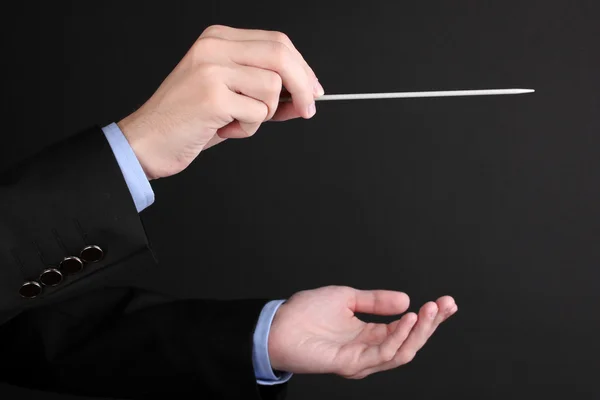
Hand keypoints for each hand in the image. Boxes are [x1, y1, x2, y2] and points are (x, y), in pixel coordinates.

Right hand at [117, 25, 323, 179]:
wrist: (148, 142)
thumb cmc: (187, 121)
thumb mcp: (228, 95)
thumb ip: (263, 89)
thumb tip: (304, 95)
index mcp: (218, 40)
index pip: (277, 43)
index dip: (302, 68)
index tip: (313, 89)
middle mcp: (214, 47)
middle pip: (281, 55)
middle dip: (304, 87)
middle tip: (307, 110)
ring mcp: (212, 69)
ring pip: (272, 88)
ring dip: (262, 116)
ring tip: (235, 122)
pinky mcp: (212, 95)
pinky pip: (257, 113)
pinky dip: (248, 129)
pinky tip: (223, 129)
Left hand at [267, 285, 456, 378]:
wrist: (277, 325)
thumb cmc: (305, 313)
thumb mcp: (347, 298)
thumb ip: (376, 301)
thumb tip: (405, 299)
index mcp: (370, 335)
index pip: (407, 329)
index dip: (429, 317)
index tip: (447, 302)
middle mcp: (369, 350)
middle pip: (411, 342)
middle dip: (432, 324)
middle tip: (446, 304)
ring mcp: (362, 360)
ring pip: (403, 351)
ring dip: (420, 331)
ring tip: (430, 309)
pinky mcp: (351, 363)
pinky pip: (382, 354)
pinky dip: (398, 337)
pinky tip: (408, 318)